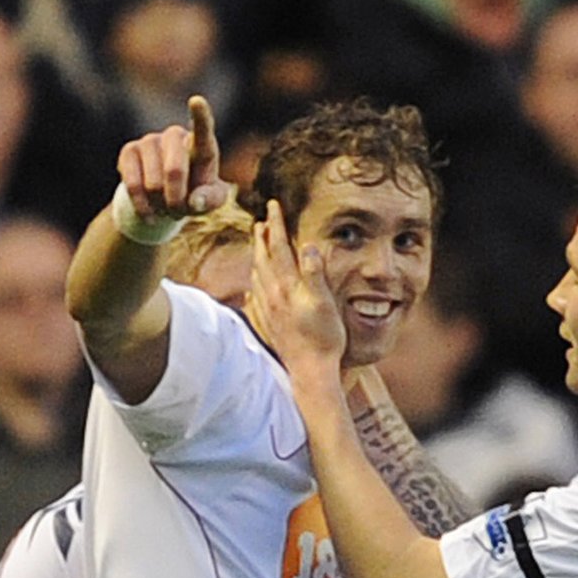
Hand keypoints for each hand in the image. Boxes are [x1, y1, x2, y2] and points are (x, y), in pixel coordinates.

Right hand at [117, 94, 231, 227]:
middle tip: (178, 211)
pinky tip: (148, 212)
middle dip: (177, 201)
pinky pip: (133, 185)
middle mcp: (174, 136)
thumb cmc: (194, 195)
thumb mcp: (211, 201)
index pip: (202, 130)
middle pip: (174, 171)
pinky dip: (142, 207)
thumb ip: (211, 199)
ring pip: (153, 184)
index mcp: (199, 145)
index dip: (200, 116)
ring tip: (164, 206)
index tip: (197, 101)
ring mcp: (150, 140)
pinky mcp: (129, 151)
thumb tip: (195, 200)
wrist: (164, 198)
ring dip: (160, 206)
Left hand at [248, 198, 345, 370]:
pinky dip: (253, 289)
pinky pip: (255, 302)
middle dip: (262, 239)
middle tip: (261, 222)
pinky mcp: (268, 327)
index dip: (275, 225)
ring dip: (256, 259)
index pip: (278, 247)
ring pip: (256, 278)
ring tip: (258, 249)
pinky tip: (252, 290)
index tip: (273, 206)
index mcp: (287, 286)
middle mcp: (273, 297)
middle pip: (263, 260)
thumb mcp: (325, 302)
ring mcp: (268, 313)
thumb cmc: (323, 338)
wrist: (311, 372)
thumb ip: (315, 272)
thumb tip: (307, 245)